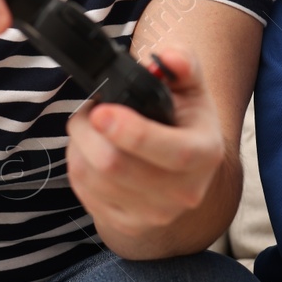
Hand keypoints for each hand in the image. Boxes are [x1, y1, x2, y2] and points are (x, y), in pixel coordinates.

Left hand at [66, 45, 225, 248]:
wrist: (182, 178)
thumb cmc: (183, 125)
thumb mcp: (191, 89)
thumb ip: (182, 64)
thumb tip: (168, 58)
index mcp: (204, 154)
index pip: (170, 152)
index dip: (131, 133)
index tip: (102, 111)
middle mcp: (183, 191)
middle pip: (116, 166)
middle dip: (88, 130)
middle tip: (91, 109)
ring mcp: (153, 213)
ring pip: (91, 178)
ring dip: (79, 145)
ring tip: (90, 127)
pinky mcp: (125, 224)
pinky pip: (83, 192)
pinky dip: (77, 164)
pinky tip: (90, 150)